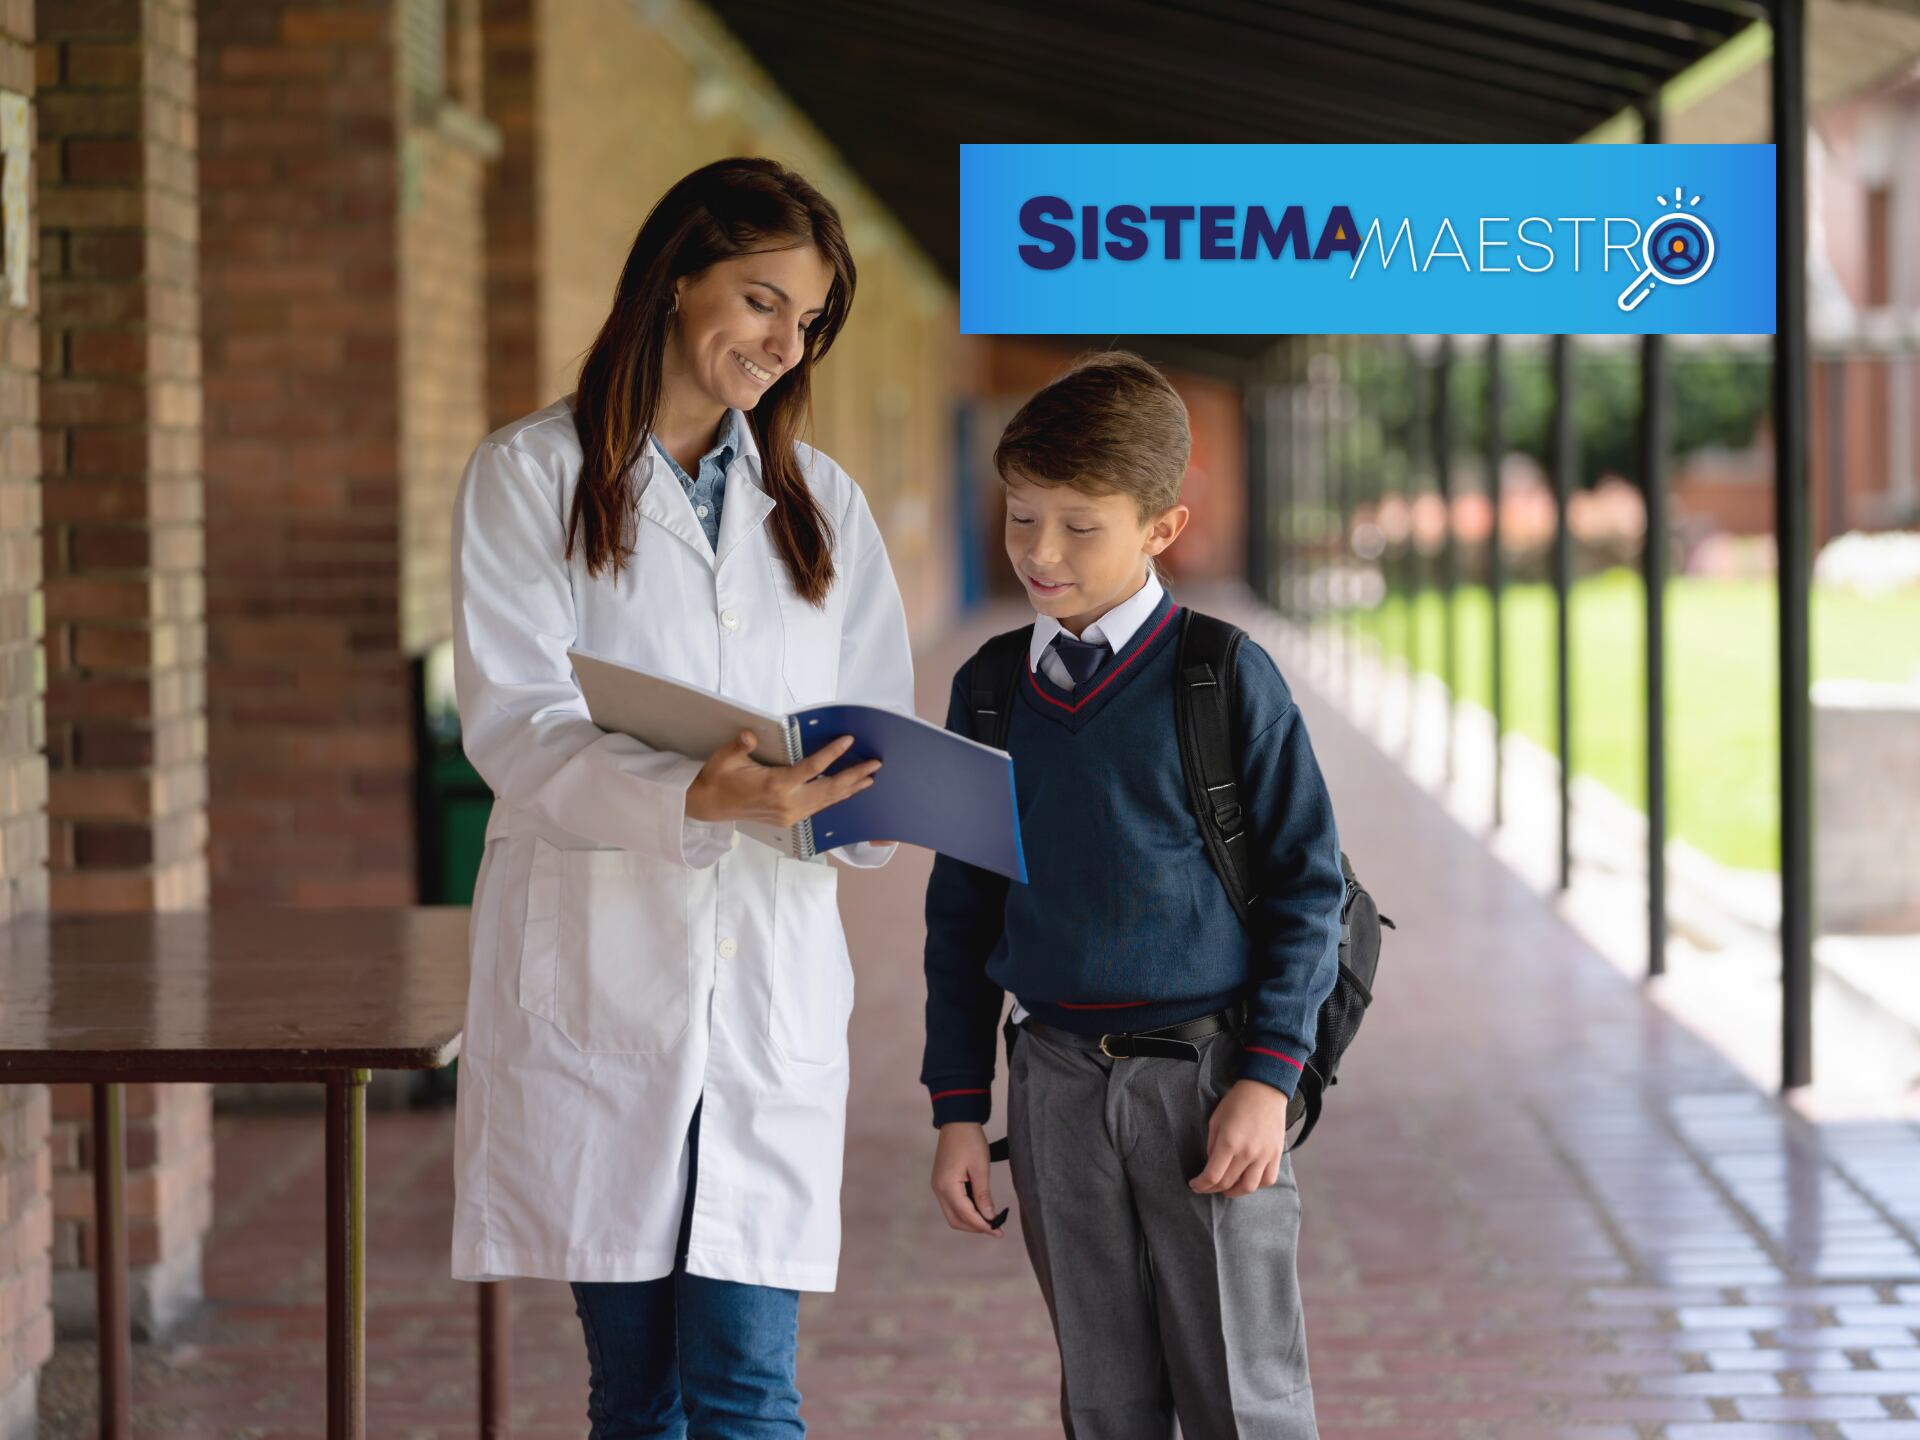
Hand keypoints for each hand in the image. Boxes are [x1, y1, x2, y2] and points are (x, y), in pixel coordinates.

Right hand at [685, 731, 879, 826]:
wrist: (709, 806)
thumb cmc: (719, 777)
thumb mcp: (725, 758)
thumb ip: (740, 746)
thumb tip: (750, 735)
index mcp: (775, 785)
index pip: (812, 768)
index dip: (832, 754)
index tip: (848, 740)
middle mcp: (787, 803)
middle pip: (829, 789)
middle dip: (854, 776)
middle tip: (875, 764)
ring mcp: (790, 814)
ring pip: (827, 801)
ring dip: (850, 789)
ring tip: (869, 778)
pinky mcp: (789, 820)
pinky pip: (818, 808)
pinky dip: (835, 798)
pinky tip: (847, 791)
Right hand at [930, 1122, 1002, 1236]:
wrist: (957, 1120)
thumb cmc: (970, 1140)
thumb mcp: (980, 1168)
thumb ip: (983, 1195)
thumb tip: (988, 1217)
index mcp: (947, 1186)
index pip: (966, 1215)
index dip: (983, 1226)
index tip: (999, 1232)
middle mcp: (938, 1189)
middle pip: (955, 1220)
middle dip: (975, 1227)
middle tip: (995, 1228)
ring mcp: (938, 1185)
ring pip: (953, 1214)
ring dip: (970, 1220)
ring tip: (989, 1220)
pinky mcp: (941, 1181)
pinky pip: (952, 1204)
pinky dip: (966, 1210)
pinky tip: (980, 1208)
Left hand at [1190, 1078, 1289, 1197]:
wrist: (1265, 1090)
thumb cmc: (1237, 1102)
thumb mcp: (1215, 1120)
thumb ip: (1212, 1146)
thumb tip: (1211, 1165)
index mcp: (1229, 1143)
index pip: (1213, 1176)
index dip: (1201, 1185)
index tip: (1194, 1185)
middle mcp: (1247, 1153)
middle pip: (1228, 1183)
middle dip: (1213, 1189)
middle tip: (1207, 1187)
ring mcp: (1264, 1156)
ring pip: (1249, 1187)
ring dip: (1234, 1192)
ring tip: (1226, 1189)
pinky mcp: (1276, 1155)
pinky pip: (1268, 1180)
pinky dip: (1256, 1185)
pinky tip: (1247, 1181)